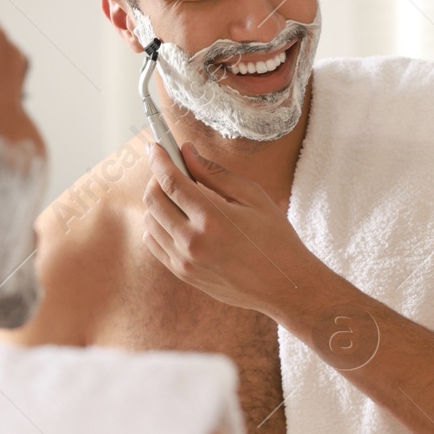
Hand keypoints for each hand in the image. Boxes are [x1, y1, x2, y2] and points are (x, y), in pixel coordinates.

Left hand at [141, 142, 320, 314]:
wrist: (283, 286)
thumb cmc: (275, 238)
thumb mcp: (253, 197)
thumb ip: (216, 173)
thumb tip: (187, 151)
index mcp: (213, 219)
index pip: (171, 181)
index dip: (158, 159)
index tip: (155, 146)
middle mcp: (193, 242)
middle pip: (153, 200)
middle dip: (156, 177)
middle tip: (171, 169)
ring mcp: (185, 261)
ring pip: (150, 221)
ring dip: (157, 201)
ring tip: (178, 194)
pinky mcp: (183, 274)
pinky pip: (154, 243)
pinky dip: (158, 224)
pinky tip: (176, 218)